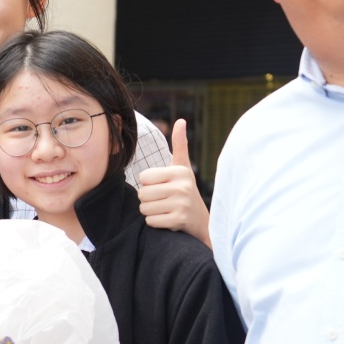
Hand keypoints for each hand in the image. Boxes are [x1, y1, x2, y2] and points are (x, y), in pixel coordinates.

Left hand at [136, 119, 210, 244]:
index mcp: (179, 171)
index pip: (143, 177)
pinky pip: (151, 221)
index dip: (148, 184)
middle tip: (162, 200)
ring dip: (150, 211)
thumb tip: (181, 121)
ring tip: (164, 209)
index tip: (161, 186)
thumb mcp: (183, 167)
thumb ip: (179, 145)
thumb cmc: (185, 190)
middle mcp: (182, 186)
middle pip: (142, 193)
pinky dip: (155, 222)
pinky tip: (167, 219)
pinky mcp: (179, 220)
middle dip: (147, 199)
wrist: (201, 220)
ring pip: (144, 208)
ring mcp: (181, 204)